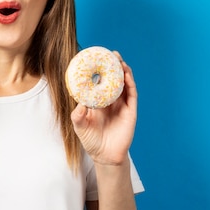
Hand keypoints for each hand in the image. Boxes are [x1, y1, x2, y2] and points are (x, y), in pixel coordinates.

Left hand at [71, 51, 137, 165]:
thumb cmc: (91, 140)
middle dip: (114, 66)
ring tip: (120, 61)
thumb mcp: (79, 126)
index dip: (100, 70)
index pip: (100, 82)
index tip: (97, 58)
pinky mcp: (130, 112)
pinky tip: (127, 76)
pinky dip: (130, 84)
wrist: (105, 156)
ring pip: (125, 84)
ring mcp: (122, 105)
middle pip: (114, 79)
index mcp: (99, 101)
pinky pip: (132, 95)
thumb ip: (78, 116)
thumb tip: (80, 104)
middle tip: (112, 53)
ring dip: (124, 72)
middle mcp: (111, 101)